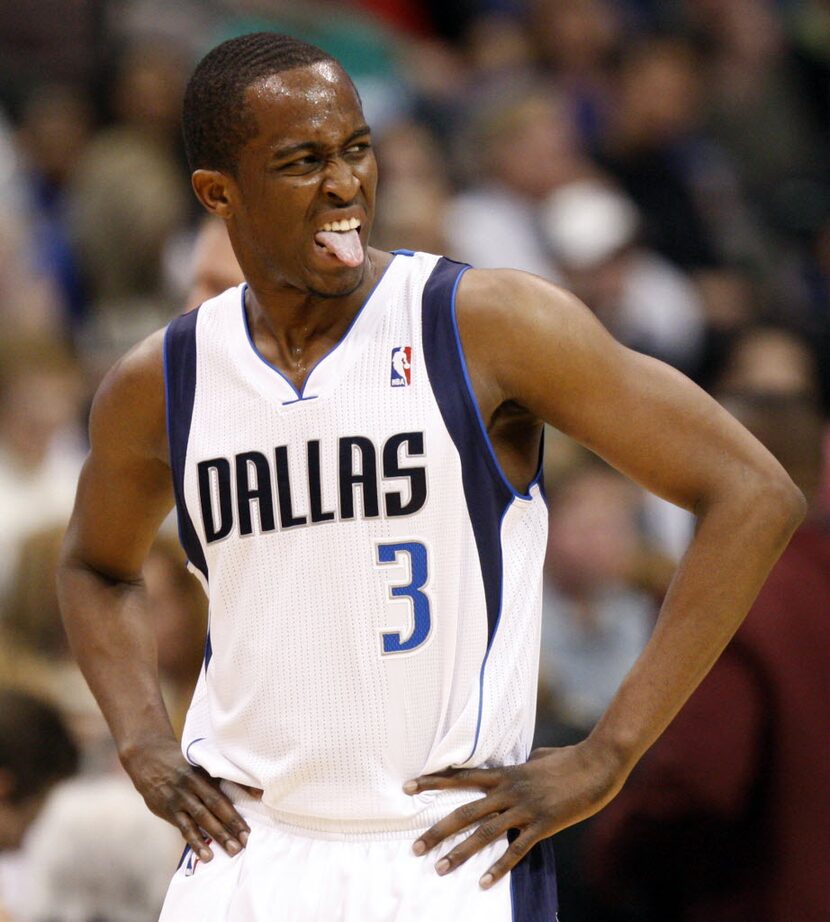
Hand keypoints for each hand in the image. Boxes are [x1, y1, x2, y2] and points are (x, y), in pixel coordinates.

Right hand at [121, 736, 249, 862]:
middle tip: (247, 840)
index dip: (241, 797)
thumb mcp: (202, 763)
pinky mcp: (169, 810)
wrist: (148, 758)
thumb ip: (226, 776)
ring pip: (201, 818)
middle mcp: (192, 784)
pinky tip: (206, 855)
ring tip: (232, 850)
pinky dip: (196, 842)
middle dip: (232, 823)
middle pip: (215, 805)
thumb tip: (256, 791)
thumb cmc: (182, 762)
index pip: (225, 786)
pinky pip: (184, 828)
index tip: (257, 809)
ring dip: (218, 835)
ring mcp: (179, 798)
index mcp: (204, 771)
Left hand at [404, 741, 626, 887]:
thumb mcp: (539, 757)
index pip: (461, 777)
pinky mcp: (543, 824)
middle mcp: (509, 791)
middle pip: (464, 811)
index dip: (433, 782)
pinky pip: (515, 849)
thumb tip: (523, 763)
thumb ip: (524, 764)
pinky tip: (484, 883)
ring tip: (439, 868)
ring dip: (460, 852)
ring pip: (483, 832)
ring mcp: (525, 808)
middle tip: (414, 847)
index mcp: (505, 773)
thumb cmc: (570, 758)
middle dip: (438, 830)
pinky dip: (499, 867)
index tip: (407, 787)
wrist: (597, 763)